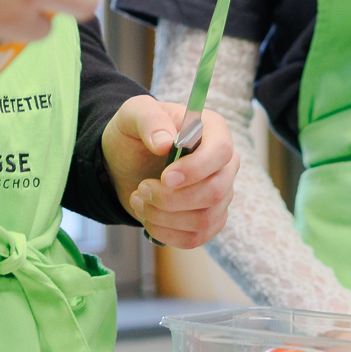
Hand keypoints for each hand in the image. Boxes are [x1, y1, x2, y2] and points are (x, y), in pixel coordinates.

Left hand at [101, 98, 237, 248]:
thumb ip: (149, 119)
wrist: (127, 162)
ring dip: (165, 217)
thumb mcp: (133, 114)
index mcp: (212, 129)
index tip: (165, 177)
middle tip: (142, 189)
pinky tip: (148, 218)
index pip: (221, 152)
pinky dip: (167, 233)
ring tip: (139, 200)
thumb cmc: (135, 133)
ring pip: (205, 220)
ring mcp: (220, 193)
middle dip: (172, 199)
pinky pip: (197, 238)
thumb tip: (165, 143)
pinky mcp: (209, 219)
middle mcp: (224, 163)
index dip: (195, 169)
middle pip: (215, 192)